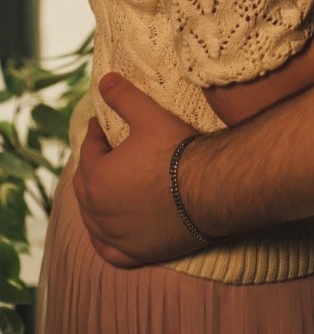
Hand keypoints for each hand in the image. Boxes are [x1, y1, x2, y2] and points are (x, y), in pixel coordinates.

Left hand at [73, 72, 203, 266]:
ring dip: (94, 203)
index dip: (96, 134)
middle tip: (105, 153)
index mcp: (95, 176)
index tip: (104, 125)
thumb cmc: (177, 151)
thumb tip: (104, 79)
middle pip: (85, 185)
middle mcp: (98, 210)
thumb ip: (123, 97)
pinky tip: (108, 233)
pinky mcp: (134, 253)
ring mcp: (115, 236)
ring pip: (92, 220)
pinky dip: (104, 241)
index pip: (89, 150)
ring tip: (106, 188)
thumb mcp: (149, 116)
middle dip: (92, 167)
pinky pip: (108, 251)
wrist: (209, 189)